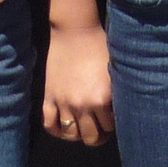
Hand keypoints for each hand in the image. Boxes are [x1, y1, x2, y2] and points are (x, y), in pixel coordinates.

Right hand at [42, 20, 113, 143]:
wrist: (73, 29)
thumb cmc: (98, 44)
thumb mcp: (114, 69)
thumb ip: (116, 93)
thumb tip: (119, 109)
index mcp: (102, 99)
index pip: (110, 127)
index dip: (112, 125)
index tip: (111, 120)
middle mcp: (82, 105)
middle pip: (90, 137)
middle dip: (97, 136)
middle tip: (98, 129)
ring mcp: (63, 103)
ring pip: (71, 134)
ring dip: (78, 134)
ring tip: (82, 128)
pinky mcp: (48, 97)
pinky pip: (49, 124)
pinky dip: (56, 130)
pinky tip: (62, 126)